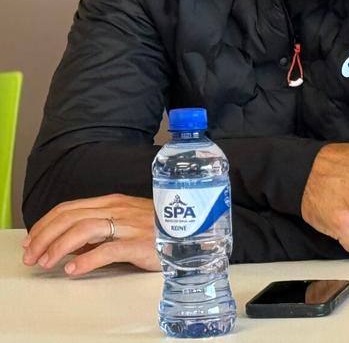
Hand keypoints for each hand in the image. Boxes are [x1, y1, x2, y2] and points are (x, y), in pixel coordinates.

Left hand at [22, 193, 158, 275]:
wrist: (194, 232)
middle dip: (44, 237)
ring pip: (83, 230)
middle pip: (71, 217)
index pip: (69, 208)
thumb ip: (101, 229)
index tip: (32, 240)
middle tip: (32, 256)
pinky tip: (73, 268)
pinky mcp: (140, 244)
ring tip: (47, 262)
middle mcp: (118, 209)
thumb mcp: (127, 222)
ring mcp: (129, 225)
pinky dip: (86, 260)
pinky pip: (107, 250)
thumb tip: (71, 243)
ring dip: (58, 247)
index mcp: (113, 202)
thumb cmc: (161, 228)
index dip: (45, 224)